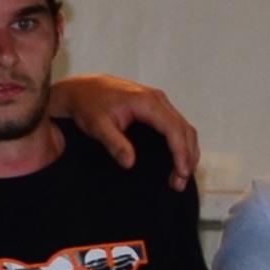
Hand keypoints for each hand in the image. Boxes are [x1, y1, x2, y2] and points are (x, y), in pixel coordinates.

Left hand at [55, 76, 199, 182]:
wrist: (82, 88)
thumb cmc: (88, 104)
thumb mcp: (97, 125)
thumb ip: (114, 143)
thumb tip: (129, 163)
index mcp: (146, 101)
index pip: (173, 129)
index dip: (181, 152)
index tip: (181, 172)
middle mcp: (157, 99)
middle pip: (184, 129)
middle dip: (187, 157)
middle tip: (180, 182)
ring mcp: (159, 101)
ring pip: (184, 127)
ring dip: (186, 152)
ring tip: (180, 176)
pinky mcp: (156, 107)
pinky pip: (176, 125)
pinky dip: (181, 143)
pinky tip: (177, 159)